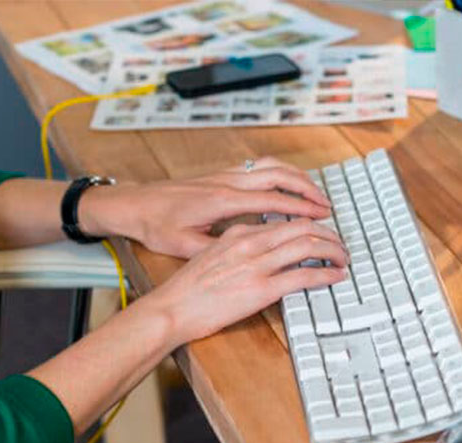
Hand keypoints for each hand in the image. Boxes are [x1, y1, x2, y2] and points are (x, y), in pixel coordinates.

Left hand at [79, 157, 331, 258]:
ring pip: (270, 167)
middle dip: (307, 189)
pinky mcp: (220, 176)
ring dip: (296, 178)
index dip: (301, 209)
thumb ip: (219, 249)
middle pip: (278, 176)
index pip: (273, 201)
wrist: (134, 204)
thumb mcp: (185, 247)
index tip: (322, 217)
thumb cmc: (156, 226)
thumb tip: (249, 256)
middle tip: (327, 205)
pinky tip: (287, 186)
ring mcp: (224, 176)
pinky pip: (259, 168)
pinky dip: (280, 174)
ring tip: (314, 194)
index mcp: (223, 201)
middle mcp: (227, 183)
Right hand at [142, 218, 347, 344]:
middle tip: (341, 246)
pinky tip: (335, 276)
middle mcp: (250, 242)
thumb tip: (260, 254)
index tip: (322, 234)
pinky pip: (304, 275)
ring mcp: (256, 265)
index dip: (310, 226)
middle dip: (329, 235)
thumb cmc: (187, 289)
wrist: (171, 308)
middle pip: (303, 227)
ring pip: (308, 246)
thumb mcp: (212, 256)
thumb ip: (237, 249)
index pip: (285, 221)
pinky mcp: (261, 289)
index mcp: (239, 233)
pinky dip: (326, 273)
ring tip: (343, 259)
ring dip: (333, 251)